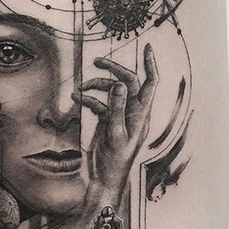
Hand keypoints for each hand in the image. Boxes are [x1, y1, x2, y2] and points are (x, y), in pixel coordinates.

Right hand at [72, 43, 157, 207]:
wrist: (103, 181)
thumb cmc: (114, 163)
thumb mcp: (116, 135)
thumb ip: (118, 109)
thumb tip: (121, 84)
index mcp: (141, 115)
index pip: (150, 84)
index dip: (151, 65)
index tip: (147, 47)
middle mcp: (133, 112)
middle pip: (127, 82)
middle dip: (113, 70)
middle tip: (97, 62)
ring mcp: (120, 115)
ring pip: (111, 91)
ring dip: (96, 87)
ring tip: (80, 89)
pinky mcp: (108, 121)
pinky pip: (100, 103)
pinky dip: (89, 99)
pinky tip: (77, 99)